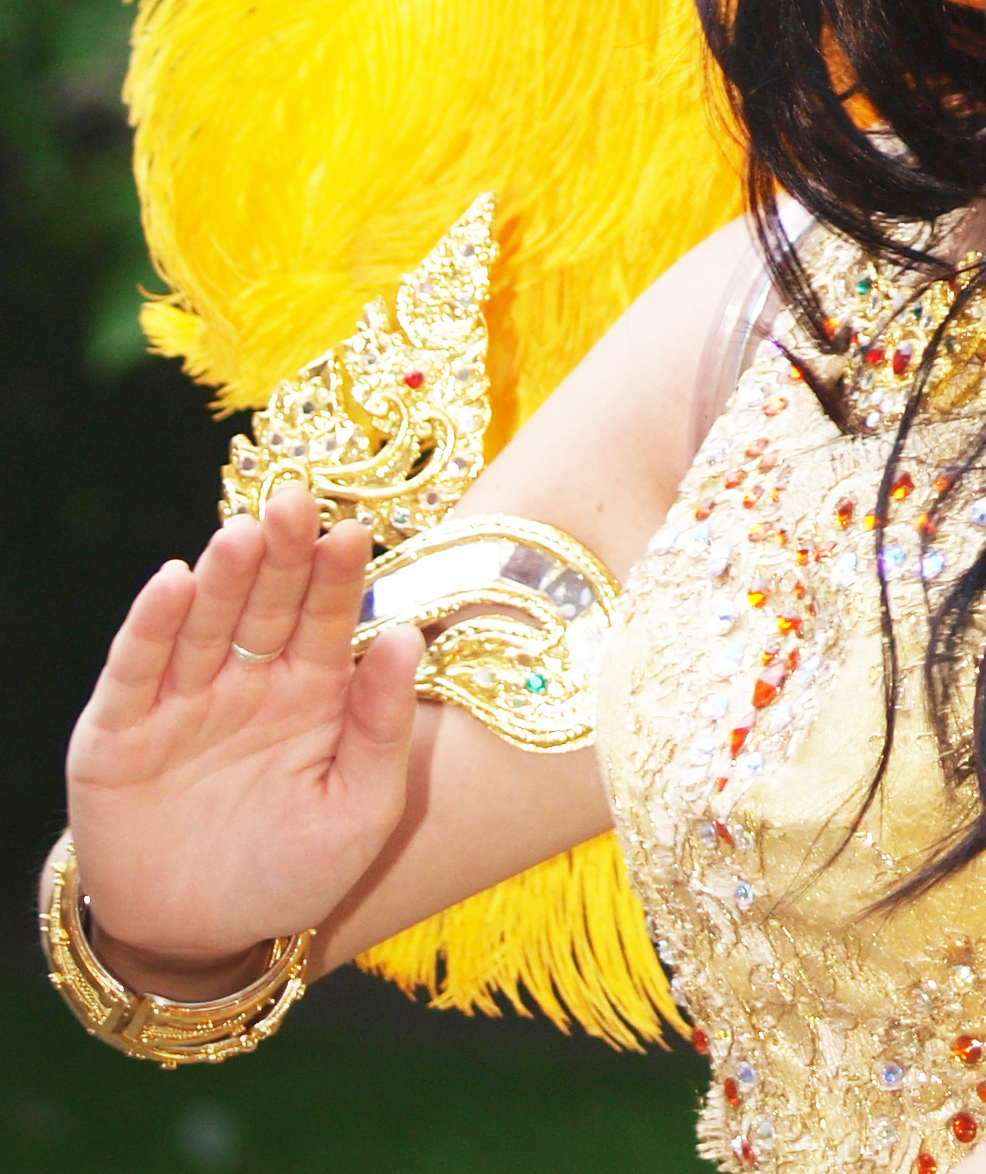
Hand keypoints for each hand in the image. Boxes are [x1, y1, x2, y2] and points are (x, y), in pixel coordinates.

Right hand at [65, 486, 421, 985]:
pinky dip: (152, 627)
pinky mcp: (118, 731)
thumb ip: (382, 726)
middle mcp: (251, 680)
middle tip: (294, 503)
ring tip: (240, 534)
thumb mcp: (359, 809)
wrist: (200, 940)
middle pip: (268, 603)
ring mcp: (184, 701)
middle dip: (282, 553)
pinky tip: (171, 582)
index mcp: (316, 690)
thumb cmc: (295, 872)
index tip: (354, 529)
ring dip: (221, 578)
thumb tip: (409, 637)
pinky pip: (138, 670)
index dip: (340, 574)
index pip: (331, 616)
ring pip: (205, 624)